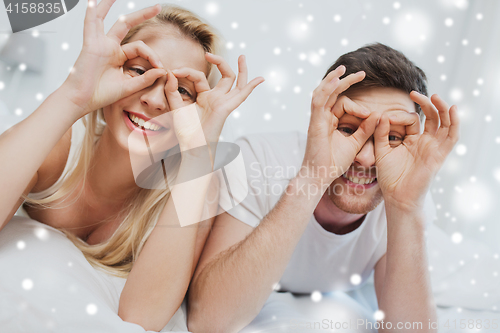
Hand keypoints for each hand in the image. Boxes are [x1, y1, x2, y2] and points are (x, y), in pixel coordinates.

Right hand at [62, 0, 166, 116]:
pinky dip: (92, 12)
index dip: (153, 56)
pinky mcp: (90, 45)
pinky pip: (91, 24)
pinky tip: (94, 2)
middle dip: (142, 15)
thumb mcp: (129, 86)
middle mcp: (109, 47)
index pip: (140, 48)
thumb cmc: (101, 95)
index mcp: (118, 56)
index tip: (161, 68)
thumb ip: (146, 79)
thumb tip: (163, 70)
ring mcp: (99, 44)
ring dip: (111, 4)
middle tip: (158, 6)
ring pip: (107, 18)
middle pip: (126, 24)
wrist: (82, 101)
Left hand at [167, 54, 263, 144]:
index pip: (199, 77)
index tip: (173, 71)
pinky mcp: (226, 107)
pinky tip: (260, 79)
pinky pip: (241, 95)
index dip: (186, 71)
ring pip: (236, 82)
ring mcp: (223, 102)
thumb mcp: (175, 106)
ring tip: (242, 56)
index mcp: (205, 97)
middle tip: (208, 53)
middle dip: (219, 62)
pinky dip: (251, 86)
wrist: (191, 146)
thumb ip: (172, 90)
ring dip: (242, 69)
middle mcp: (216, 98)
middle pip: (225, 76)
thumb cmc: (185, 131)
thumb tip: (171, 72)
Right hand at [301, 66, 378, 187]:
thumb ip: (365, 129)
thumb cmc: (334, 162)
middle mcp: (322, 117)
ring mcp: (317, 119)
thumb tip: (377, 114)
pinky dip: (327, 89)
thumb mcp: (355, 142)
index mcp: (330, 121)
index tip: (369, 114)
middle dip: (345, 80)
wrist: (320, 176)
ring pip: (323, 92)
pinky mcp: (315, 123)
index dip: (358, 105)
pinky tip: (336, 80)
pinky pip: (319, 101)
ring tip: (344, 68)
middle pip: (331, 93)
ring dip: (333, 79)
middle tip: (361, 72)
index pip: (341, 103)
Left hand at [374, 92, 459, 209]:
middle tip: (414, 93)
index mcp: (412, 140)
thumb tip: (382, 115)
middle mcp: (425, 142)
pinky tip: (452, 109)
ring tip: (435, 96)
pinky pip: (451, 137)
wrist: (397, 197)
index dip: (399, 115)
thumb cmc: (389, 176)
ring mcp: (434, 148)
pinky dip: (454, 122)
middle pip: (432, 117)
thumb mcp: (381, 150)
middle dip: (426, 103)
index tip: (384, 117)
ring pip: (444, 123)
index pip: (412, 119)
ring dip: (442, 108)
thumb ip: (381, 133)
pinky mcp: (439, 155)